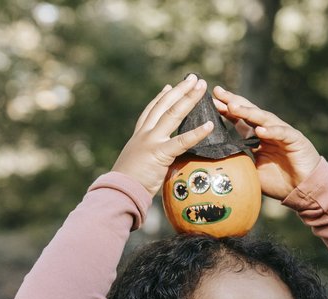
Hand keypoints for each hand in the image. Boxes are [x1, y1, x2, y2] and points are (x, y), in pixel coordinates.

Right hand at [112, 75, 213, 196]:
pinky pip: (181, 141)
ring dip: (189, 99)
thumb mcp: (137, 164)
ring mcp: (151, 141)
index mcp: (139, 136)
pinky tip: (209, 125)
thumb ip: (148, 158)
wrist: (119, 191)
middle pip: (164, 106)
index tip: (169, 86)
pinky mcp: (159, 154)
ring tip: (202, 87)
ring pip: (173, 114)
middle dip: (180, 90)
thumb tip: (156, 163)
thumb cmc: (128, 184)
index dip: (160, 98)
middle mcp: (144, 134)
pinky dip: (196, 133)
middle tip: (193, 78)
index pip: (151, 112)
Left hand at [212, 86, 320, 200]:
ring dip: (249, 112)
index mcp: (258, 138)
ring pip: (264, 119)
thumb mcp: (252, 172)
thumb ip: (240, 163)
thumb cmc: (279, 182)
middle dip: (234, 101)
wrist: (302, 190)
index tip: (211, 101)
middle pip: (250, 113)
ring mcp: (283, 133)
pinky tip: (260, 130)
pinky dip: (271, 131)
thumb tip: (217, 163)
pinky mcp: (296, 139)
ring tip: (233, 107)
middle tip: (218, 92)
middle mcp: (270, 131)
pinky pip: (282, 133)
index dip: (227, 111)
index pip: (240, 121)